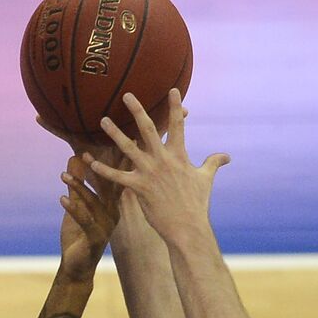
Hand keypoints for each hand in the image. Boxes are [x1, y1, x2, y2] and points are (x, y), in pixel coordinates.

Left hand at [58, 155, 119, 281]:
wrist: (76, 268)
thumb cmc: (78, 236)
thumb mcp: (77, 205)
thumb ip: (76, 184)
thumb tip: (73, 158)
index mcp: (111, 205)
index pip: (112, 180)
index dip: (109, 162)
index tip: (106, 143)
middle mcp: (112, 214)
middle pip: (106, 187)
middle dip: (96, 169)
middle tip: (84, 152)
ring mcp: (106, 227)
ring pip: (93, 202)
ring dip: (78, 187)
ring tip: (63, 176)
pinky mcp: (95, 238)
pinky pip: (84, 220)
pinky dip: (73, 208)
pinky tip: (61, 199)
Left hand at [86, 90, 228, 242]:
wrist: (187, 228)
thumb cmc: (197, 204)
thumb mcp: (206, 180)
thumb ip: (213, 163)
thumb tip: (227, 156)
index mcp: (179, 155)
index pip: (177, 126)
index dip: (175, 107)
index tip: (172, 90)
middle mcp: (163, 160)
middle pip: (149, 129)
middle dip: (137, 111)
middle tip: (126, 95)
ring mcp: (150, 173)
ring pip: (128, 148)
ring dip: (114, 134)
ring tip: (102, 120)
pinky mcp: (138, 188)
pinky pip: (117, 176)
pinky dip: (103, 169)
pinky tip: (90, 161)